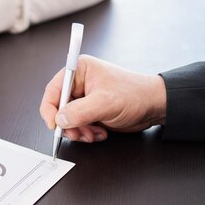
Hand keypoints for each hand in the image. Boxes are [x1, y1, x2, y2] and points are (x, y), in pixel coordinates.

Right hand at [39, 55, 166, 142]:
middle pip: (59, 108)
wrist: (153, 106)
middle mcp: (80, 83)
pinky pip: (78, 126)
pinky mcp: (91, 111)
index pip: (54, 90)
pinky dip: (86, 133)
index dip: (50, 109)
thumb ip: (79, 112)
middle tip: (78, 134)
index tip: (53, 125)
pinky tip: (100, 133)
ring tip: (93, 134)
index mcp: (80, 70)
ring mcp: (85, 98)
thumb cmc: (135, 95)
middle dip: (68, 124)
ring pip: (68, 120)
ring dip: (78, 131)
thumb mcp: (105, 103)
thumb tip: (60, 119)